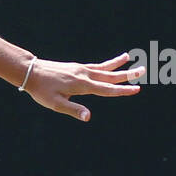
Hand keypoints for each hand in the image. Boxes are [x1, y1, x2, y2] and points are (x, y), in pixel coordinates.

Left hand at [20, 52, 144, 121]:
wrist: (31, 72)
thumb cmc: (42, 91)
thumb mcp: (56, 104)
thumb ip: (74, 110)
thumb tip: (89, 117)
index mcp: (82, 85)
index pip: (106, 89)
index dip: (122, 91)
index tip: (137, 89)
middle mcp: (84, 75)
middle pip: (110, 76)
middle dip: (127, 74)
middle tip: (143, 70)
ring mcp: (81, 69)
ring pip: (104, 68)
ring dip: (118, 65)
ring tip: (129, 58)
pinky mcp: (77, 67)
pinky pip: (95, 65)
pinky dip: (106, 64)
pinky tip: (112, 62)